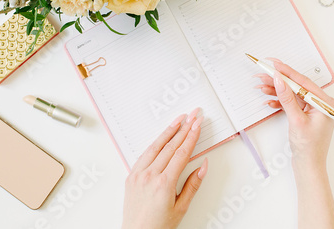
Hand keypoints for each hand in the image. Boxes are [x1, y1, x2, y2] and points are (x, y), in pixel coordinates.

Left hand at [122, 108, 207, 228]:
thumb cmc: (158, 226)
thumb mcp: (181, 208)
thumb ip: (193, 185)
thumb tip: (203, 166)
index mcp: (164, 184)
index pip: (182, 153)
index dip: (191, 136)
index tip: (198, 124)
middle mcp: (149, 176)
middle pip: (170, 146)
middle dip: (184, 128)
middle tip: (193, 115)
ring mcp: (138, 175)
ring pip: (155, 146)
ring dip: (168, 131)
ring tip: (179, 119)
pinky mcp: (131, 176)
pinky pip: (144, 154)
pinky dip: (155, 143)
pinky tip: (162, 136)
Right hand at [254, 59, 333, 166]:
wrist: (308, 166)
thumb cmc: (309, 147)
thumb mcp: (296, 120)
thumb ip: (287, 98)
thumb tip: (280, 81)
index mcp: (324, 103)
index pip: (303, 82)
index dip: (286, 71)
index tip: (273, 64)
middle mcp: (320, 103)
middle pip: (296, 86)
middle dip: (278, 81)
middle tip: (263, 74)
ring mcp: (312, 109)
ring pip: (292, 94)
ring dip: (276, 90)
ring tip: (261, 86)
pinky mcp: (305, 114)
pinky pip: (291, 103)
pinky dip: (280, 101)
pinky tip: (269, 100)